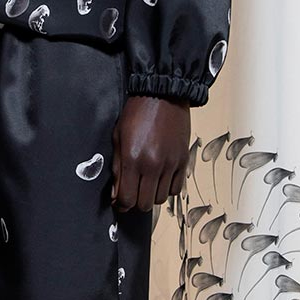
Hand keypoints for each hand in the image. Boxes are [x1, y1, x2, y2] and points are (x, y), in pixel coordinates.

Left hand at [111, 93, 190, 211]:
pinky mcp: (183, 161)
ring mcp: (171, 164)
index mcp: (133, 159)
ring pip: (161, 199)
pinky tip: (160, 178)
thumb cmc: (137, 113)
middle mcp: (153, 165)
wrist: (163, 95)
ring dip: (152, 195)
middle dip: (136, 202)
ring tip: (146, 184)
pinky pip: (176, 189)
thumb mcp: (118, 138)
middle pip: (145, 204)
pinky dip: (167, 188)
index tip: (119, 201)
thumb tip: (116, 194)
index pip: (127, 198)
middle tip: (132, 192)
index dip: (121, 204)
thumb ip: (117, 169)